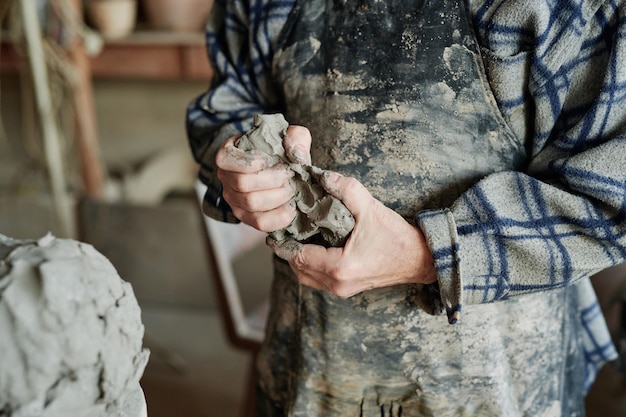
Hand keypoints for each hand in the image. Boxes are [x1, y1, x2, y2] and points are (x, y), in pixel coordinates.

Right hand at [215, 125, 311, 230]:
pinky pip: (260, 222)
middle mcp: (226, 179)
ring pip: (251, 203)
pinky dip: (279, 216)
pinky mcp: (247, 217)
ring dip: (278, 196)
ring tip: (290, 188)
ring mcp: (234, 200)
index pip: (225, 160)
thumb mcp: (289, 136)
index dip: (247, 162)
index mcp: (228, 155)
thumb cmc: (280, 151)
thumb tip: (296, 153)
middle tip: (288, 175)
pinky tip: (291, 207)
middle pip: (242, 184)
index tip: (267, 160)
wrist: (282, 170)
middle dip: (272, 180)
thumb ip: (295, 137)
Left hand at [267, 172, 437, 296]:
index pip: (298, 256)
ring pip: (306, 278)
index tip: (277, 228)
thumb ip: (347, 190)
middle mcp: (337, 283)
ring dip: (298, 260)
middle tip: (283, 230)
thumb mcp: (371, 209)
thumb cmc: (397, 237)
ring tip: (295, 238)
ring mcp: (343, 290)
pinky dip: (310, 267)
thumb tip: (323, 176)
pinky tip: (312, 248)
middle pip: (298, 269)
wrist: (421, 260)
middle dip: (288, 251)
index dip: (284, 242)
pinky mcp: (348, 290)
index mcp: (339, 267)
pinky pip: (318, 281)